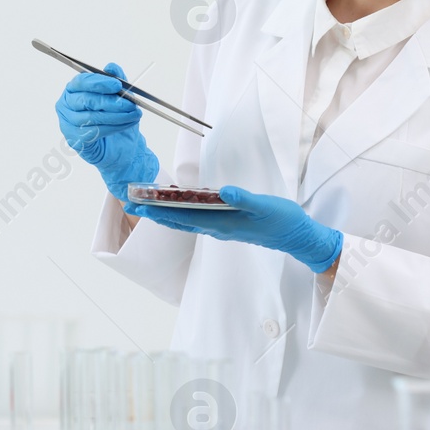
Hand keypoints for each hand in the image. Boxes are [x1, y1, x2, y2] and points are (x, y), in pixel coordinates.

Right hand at [55, 62, 158, 203]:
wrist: (121, 145)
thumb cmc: (116, 117)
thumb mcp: (120, 96)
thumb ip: (116, 80)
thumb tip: (112, 67)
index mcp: (73, 90)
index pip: (81, 82)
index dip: (99, 83)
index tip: (117, 85)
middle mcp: (66, 105)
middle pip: (85, 100)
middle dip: (110, 101)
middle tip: (129, 103)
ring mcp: (68, 123)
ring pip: (92, 117)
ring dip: (117, 115)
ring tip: (134, 114)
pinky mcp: (75, 140)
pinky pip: (95, 131)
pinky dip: (114, 127)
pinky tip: (127, 124)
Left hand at [136, 186, 342, 273]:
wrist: (298, 238)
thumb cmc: (283, 221)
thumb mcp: (266, 207)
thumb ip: (245, 199)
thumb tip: (223, 192)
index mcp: (224, 223)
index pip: (185, 215)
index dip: (161, 209)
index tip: (141, 203)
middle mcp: (219, 228)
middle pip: (180, 220)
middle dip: (155, 212)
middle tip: (131, 203)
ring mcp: (223, 228)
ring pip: (188, 221)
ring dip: (167, 213)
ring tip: (148, 206)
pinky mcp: (229, 225)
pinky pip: (199, 220)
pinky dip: (184, 213)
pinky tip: (180, 207)